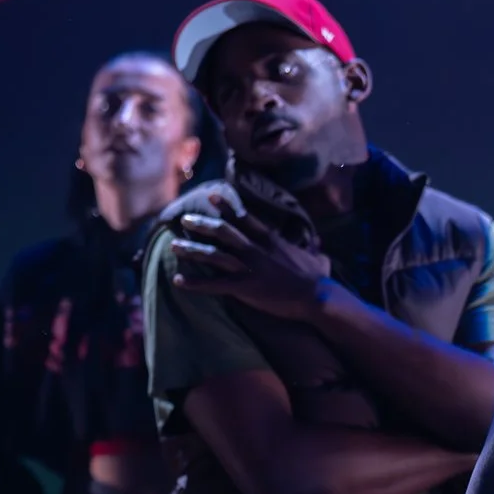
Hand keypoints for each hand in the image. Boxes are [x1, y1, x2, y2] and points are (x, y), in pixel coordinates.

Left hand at [172, 206, 330, 319]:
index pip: (244, 218)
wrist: (316, 297)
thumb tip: (319, 244)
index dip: (226, 206)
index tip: (211, 196)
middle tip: (185, 219)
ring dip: (192, 249)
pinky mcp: (245, 287)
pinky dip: (195, 283)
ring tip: (174, 246)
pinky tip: (178, 281)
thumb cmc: (317, 279)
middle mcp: (256, 250)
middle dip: (202, 224)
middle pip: (223, 232)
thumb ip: (312, 249)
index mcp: (270, 240)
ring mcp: (249, 268)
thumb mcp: (316, 258)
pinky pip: (214, 284)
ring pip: (214, 255)